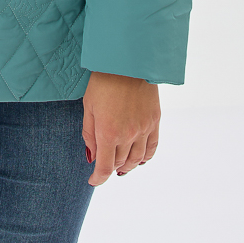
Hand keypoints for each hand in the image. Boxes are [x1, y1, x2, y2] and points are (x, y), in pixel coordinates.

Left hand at [81, 71, 159, 185]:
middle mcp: (128, 135)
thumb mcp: (89, 106)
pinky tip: (139, 159)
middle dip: (109, 166)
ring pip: (136, 159)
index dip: (98, 178)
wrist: (127, 61)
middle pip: (119, 163)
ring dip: (127, 165)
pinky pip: (152, 148)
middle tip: (104, 163)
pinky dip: (145, 157)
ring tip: (120, 165)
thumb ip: (89, 134)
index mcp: (108, 132)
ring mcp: (144, 129)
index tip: (93, 181)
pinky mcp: (155, 121)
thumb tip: (92, 156)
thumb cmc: (103, 81)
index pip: (104, 167)